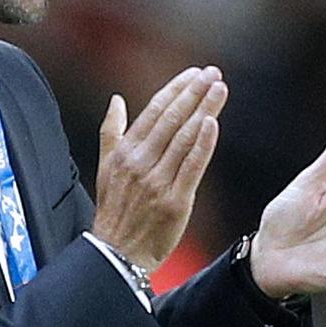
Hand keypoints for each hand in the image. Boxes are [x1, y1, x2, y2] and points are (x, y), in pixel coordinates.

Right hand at [91, 66, 227, 269]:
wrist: (116, 254)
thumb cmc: (114, 210)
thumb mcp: (105, 167)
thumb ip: (112, 131)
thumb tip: (117, 100)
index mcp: (125, 151)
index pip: (154, 110)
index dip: (176, 89)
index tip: (194, 73)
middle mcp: (141, 162)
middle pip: (172, 118)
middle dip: (195, 92)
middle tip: (213, 72)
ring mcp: (158, 181)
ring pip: (184, 137)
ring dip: (204, 109)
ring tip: (220, 89)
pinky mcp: (175, 201)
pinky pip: (191, 167)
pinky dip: (203, 144)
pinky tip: (213, 123)